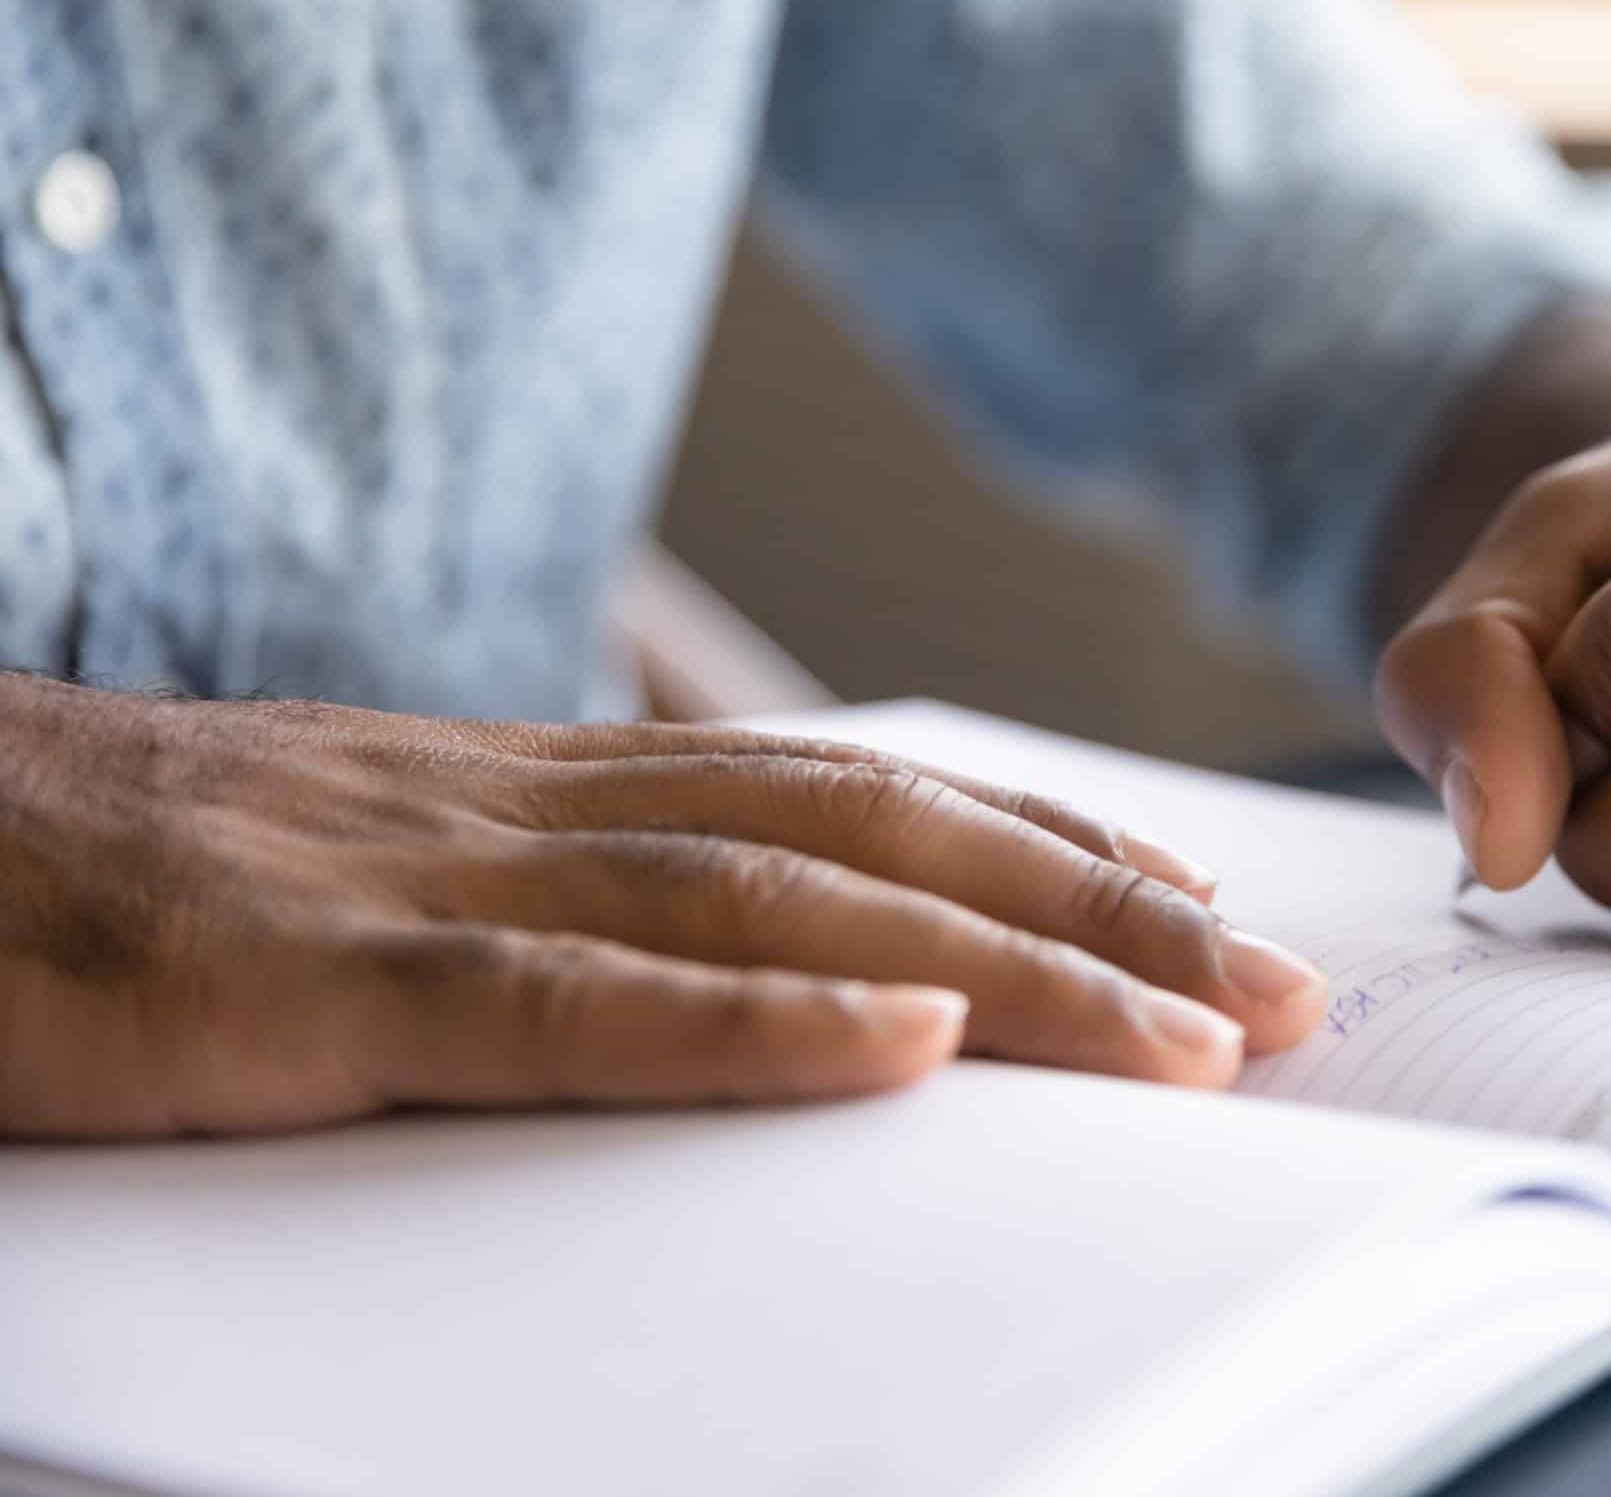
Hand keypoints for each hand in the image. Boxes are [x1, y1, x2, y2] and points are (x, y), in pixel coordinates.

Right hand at [0, 678, 1324, 1136]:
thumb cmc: (112, 880)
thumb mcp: (364, 881)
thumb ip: (538, 910)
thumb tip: (720, 968)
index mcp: (534, 788)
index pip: (849, 795)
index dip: (1042, 846)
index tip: (1197, 905)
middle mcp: (517, 804)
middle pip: (870, 837)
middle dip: (1096, 912)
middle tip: (1278, 993)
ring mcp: (417, 879)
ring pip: (771, 904)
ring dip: (1002, 965)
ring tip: (1184, 1030)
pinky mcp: (300, 984)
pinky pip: (563, 999)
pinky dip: (752, 1019)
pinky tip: (904, 1039)